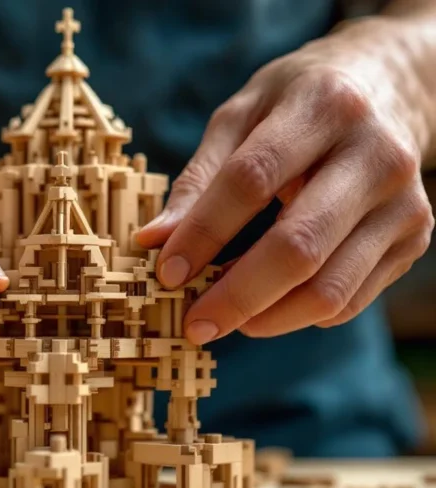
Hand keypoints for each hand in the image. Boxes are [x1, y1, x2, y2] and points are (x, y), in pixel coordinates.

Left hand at [138, 19, 433, 344]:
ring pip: (329, 288)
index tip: (166, 273)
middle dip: (236, 297)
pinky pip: (349, 300)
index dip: (204, 232)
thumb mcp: (242, 115)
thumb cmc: (301, 101)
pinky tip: (265, 306)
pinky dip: (298, 315)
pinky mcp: (414, 237)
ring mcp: (403, 201)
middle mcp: (376, 154)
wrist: (391, 87)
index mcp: (325, 106)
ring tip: (224, 318)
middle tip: (194, 326)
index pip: (253, 179)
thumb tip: (152, 241)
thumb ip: (199, 179)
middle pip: (298, 246)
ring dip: (265, 317)